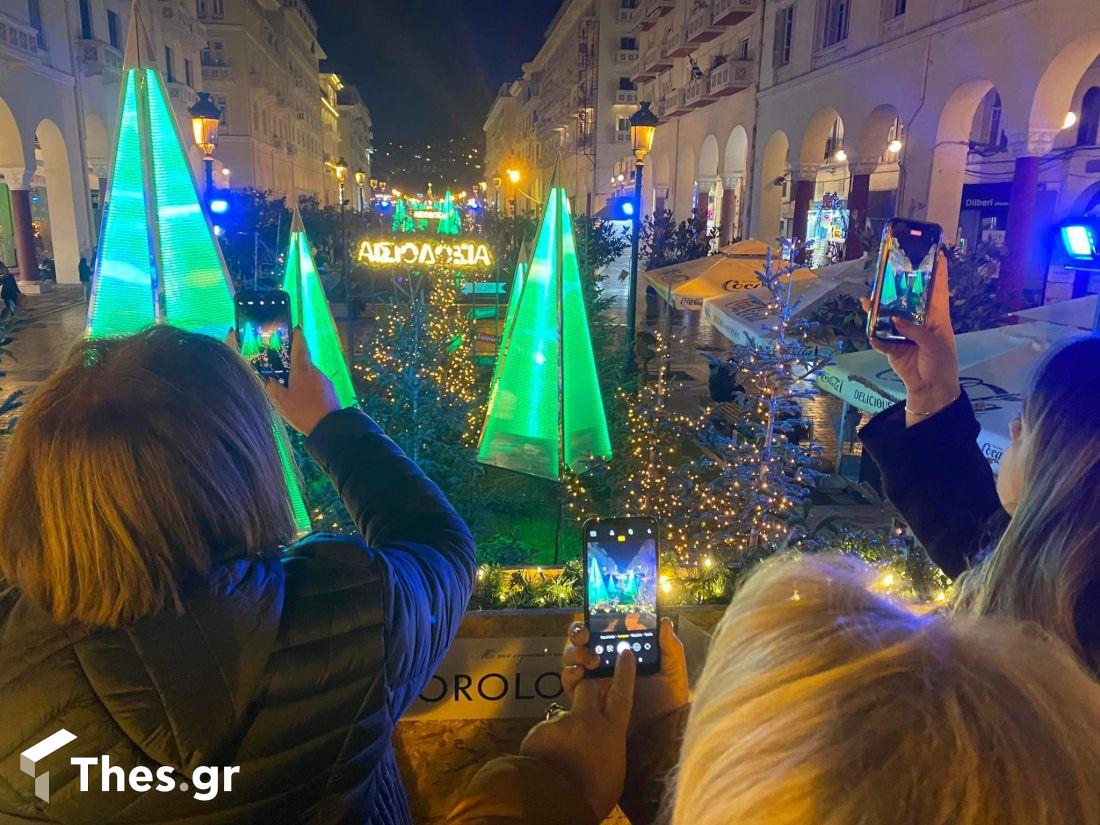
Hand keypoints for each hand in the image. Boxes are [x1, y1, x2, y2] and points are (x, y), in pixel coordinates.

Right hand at [226, 327, 340, 434]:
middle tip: (281, 371)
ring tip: (291, 392)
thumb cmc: (303, 412)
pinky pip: (316, 385)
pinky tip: (303, 401)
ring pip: (309, 375)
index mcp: (302, 368)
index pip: (300, 344)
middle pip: (302, 362)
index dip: (296, 335)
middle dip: (292, 365)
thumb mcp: (281, 401)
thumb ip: (272, 388)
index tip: (295, 328)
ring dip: (300, 380)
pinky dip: (309, 389)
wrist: (330, 428)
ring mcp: (325, 380)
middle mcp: (315, 370)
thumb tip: (268, 380)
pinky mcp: (330, 390)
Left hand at [520, 650, 635, 819]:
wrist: (554, 803)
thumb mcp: (613, 773)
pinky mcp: (539, 730)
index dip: (624, 672)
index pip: (621, 694)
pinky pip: (543, 734)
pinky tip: (544, 765)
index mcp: (611, 732)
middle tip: (585, 698)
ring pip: (562, 716)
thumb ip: (609, 749)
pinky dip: (543, 747)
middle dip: (586, 687)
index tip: (624, 651)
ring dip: (562, 732)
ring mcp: (562, 722)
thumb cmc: (591, 795)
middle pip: (587, 688)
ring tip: (559, 759)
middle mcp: (588, 721)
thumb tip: (604, 743)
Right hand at [562, 617, 688, 736]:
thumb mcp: (673, 672)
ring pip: (572, 658)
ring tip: (592, 660)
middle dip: (578, 633)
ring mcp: (593, 681)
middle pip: (582, 641)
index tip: (596, 617)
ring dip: (575, 654)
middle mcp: (605, 664)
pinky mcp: (584, 700)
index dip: (595, 621)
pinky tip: (580, 675)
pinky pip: (569, 683)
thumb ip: (671, 648)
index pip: (603, 630)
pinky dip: (569, 675)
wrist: (659, 735)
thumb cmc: (668, 703)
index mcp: (623, 653)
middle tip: (586, 636)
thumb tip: (665, 622)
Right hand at [863, 250, 958, 425]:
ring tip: (869, 299)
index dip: (938, 273)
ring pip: (889, 317)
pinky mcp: (892, 348)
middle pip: (908, 300)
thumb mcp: (935, 345)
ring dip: (879, 309)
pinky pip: (880, 339)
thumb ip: (915, 331)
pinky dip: (875, 335)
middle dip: (898, 287)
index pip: (938, 291)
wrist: (931, 390)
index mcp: (937, 317)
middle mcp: (920, 322)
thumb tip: (894, 320)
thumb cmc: (941, 364)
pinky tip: (870, 329)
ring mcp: (904, 334)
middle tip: (888, 272)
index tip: (936, 253)